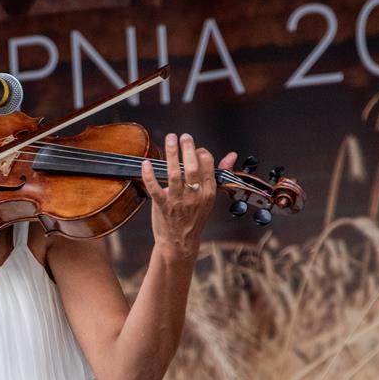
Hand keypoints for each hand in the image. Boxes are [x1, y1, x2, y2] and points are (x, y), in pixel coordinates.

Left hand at [139, 133, 236, 262]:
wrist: (179, 243)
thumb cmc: (194, 218)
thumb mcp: (209, 197)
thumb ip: (218, 174)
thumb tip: (232, 155)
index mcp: (208, 192)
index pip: (207, 165)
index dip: (201, 153)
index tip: (195, 148)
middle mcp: (194, 196)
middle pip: (192, 167)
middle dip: (188, 148)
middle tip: (184, 136)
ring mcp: (178, 201)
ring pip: (175, 174)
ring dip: (172, 154)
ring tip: (170, 138)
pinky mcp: (163, 206)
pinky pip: (155, 188)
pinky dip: (149, 175)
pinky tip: (146, 163)